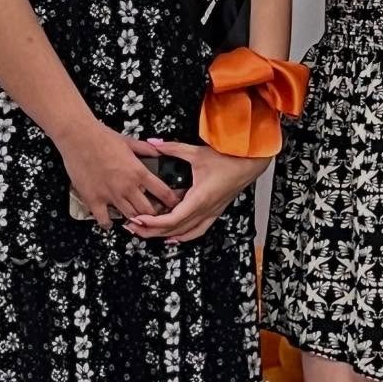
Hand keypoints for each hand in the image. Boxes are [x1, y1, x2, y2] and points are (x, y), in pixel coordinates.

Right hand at [60, 122, 180, 227]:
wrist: (78, 137)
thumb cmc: (103, 136)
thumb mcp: (129, 141)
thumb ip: (146, 149)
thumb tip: (159, 152)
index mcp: (138, 172)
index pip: (162, 192)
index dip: (171, 201)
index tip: (174, 205)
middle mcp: (127, 186)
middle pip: (148, 210)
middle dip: (154, 214)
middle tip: (154, 215)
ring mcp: (110, 195)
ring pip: (129, 217)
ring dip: (134, 220)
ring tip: (136, 220)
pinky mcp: (94, 200)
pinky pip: (104, 220)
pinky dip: (108, 223)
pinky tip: (110, 221)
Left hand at [128, 141, 267, 242]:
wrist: (250, 164)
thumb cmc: (228, 160)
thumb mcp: (197, 153)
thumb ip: (173, 148)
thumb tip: (154, 144)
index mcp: (199, 198)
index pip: (172, 219)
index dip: (153, 223)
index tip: (138, 220)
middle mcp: (204, 210)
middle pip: (174, 230)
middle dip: (151, 231)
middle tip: (133, 228)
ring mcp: (209, 214)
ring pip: (184, 233)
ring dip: (164, 235)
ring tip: (146, 233)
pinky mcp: (214, 213)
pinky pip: (197, 231)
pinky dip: (183, 236)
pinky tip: (173, 237)